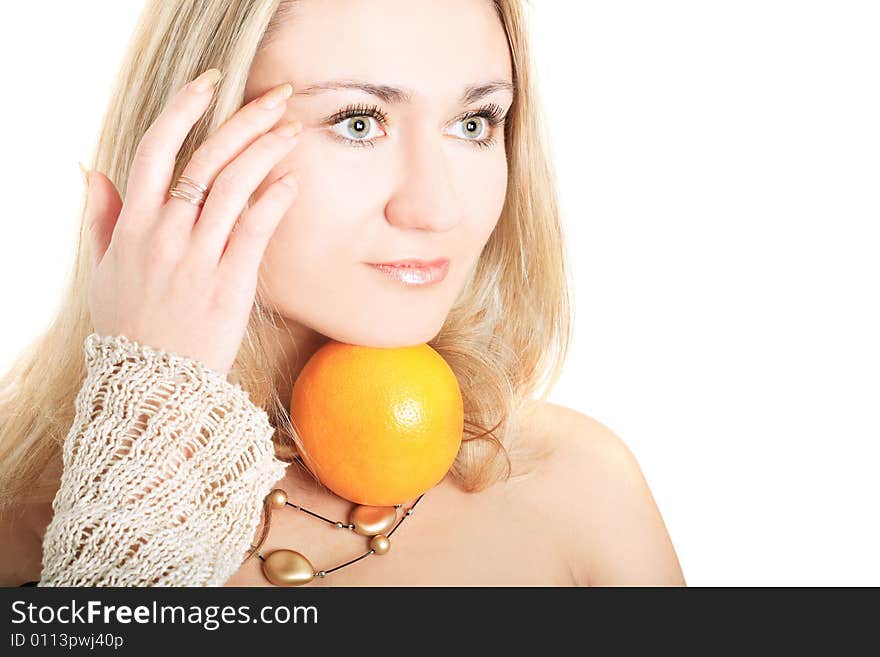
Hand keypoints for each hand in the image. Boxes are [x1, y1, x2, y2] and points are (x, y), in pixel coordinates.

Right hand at [84, 69, 301, 374]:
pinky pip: (255, 230)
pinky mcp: (230, 284)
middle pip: (208, 159)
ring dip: (268, 152)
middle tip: (278, 96)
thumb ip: (100, 217)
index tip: (209, 83)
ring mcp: (198, 257)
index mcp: (134, 224)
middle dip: (246, 120)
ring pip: (236, 187)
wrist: (151, 385)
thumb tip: (89, 170)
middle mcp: (166, 234)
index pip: (156, 149)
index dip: (183, 110)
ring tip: (291, 130)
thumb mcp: (102, 269)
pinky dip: (274, 201)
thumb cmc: (128, 326)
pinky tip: (291, 181)